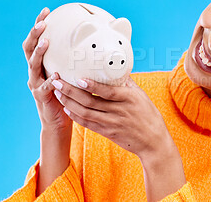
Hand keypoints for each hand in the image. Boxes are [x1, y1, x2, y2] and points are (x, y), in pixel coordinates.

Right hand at [22, 7, 71, 131]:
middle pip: (29, 48)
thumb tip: (103, 44)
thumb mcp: (74, 73)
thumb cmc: (70, 93)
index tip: (46, 10)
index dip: (40, 24)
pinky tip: (56, 76)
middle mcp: (36, 70)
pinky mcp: (41, 96)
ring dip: (39, 52)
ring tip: (46, 42)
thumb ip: (80, 60)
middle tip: (43, 23)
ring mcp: (36, 83)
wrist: (62, 118)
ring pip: (32, 65)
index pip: (39, 39)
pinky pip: (44, 87)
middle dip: (35, 34)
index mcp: (44, 63)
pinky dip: (50, 81)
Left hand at [52, 75, 186, 200]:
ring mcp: (112, 123)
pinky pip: (87, 124)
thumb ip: (127, 83)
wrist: (153, 141)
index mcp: (129, 98)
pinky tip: (67, 108)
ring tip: (58, 93)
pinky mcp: (107, 132)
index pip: (107, 91)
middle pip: (90, 102)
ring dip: (68, 103)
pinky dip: (75, 116)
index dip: (92, 86)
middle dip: (70, 92)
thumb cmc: (149, 115)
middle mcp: (119, 111)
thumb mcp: (141, 96)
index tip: (78, 78)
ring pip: (85, 113)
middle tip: (57, 82)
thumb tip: (114, 69)